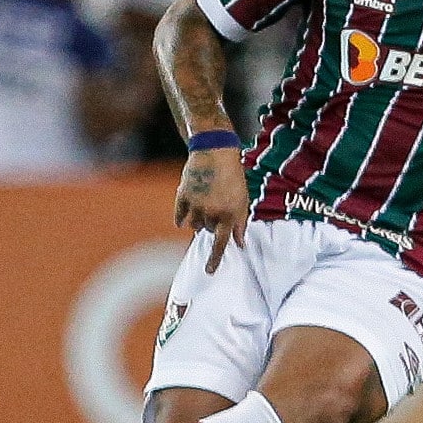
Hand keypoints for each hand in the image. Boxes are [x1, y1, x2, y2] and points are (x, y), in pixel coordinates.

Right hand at [174, 147, 248, 273]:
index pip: (221, 244)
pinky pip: (179, 216)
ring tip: (205, 201)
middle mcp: (211, 213)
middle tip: (216, 205)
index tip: (209, 271)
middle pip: (206, 231)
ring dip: (198, 219)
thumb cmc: (233, 176)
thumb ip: (240, 224)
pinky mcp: (182, 196)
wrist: (215, 151)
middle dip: (211, 223)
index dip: (215, 259)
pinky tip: (187, 209)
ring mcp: (195, 205)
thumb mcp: (243, 200)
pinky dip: (182, 216)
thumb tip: (240, 244)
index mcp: (228, 215)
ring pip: (193, 225)